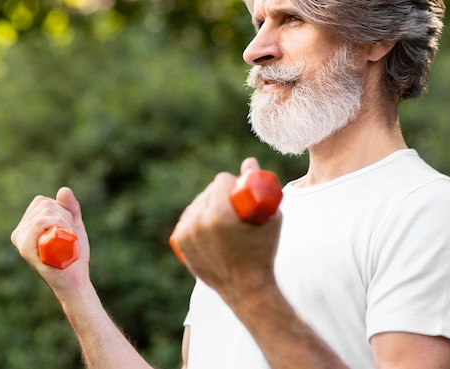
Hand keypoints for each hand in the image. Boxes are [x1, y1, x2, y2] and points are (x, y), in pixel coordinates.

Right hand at [11, 187, 90, 299]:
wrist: (75, 280)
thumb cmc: (73, 255)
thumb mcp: (73, 225)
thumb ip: (70, 207)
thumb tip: (63, 190)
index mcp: (27, 225)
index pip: (42, 202)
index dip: (60, 210)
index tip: (68, 227)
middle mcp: (20, 232)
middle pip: (44, 205)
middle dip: (64, 216)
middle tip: (69, 237)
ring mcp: (21, 239)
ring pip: (45, 212)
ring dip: (64, 222)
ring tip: (66, 241)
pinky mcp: (25, 247)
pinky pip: (40, 222)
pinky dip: (56, 224)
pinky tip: (60, 238)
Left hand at [172, 158, 282, 297]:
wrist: (246, 288)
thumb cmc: (263, 252)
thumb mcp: (269, 219)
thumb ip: (259, 188)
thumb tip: (249, 162)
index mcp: (219, 213)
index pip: (221, 180)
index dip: (232, 183)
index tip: (239, 192)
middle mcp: (199, 221)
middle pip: (208, 191)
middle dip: (220, 194)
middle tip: (233, 206)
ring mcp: (187, 233)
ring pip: (197, 204)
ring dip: (207, 205)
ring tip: (221, 218)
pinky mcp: (180, 242)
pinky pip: (188, 218)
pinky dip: (196, 218)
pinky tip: (205, 223)